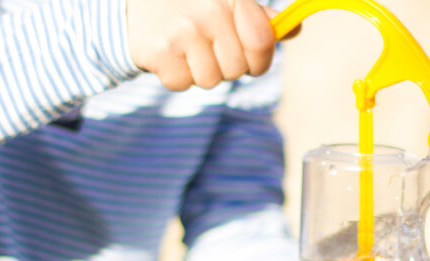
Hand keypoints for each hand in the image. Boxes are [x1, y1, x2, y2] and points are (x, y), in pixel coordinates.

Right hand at [127, 0, 276, 90]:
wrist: (134, 4)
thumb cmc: (189, 4)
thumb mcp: (225, 2)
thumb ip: (259, 18)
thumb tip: (296, 28)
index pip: (262, 42)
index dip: (258, 57)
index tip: (246, 52)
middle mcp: (210, 10)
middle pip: (237, 69)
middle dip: (223, 64)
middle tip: (204, 44)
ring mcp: (184, 31)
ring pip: (211, 80)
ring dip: (199, 71)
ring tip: (185, 47)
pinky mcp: (160, 51)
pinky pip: (183, 84)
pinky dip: (176, 75)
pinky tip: (168, 53)